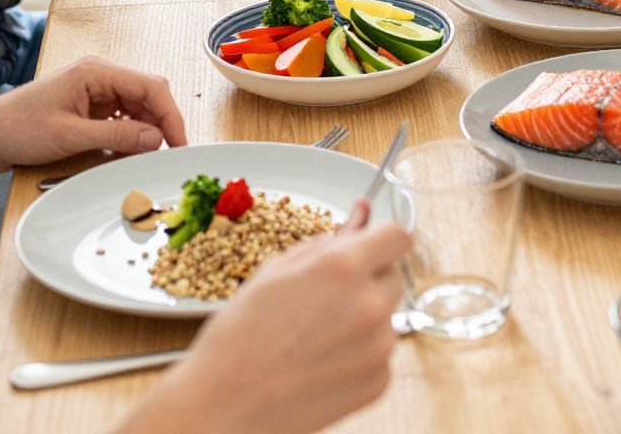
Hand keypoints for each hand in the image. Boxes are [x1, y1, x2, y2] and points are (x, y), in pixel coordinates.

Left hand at [0, 56, 185, 173]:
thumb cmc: (18, 128)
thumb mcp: (70, 136)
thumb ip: (117, 137)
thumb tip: (156, 139)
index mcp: (96, 72)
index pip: (151, 87)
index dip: (171, 116)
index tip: (180, 142)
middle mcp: (100, 76)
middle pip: (149, 96)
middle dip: (160, 124)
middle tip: (167, 152)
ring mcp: (95, 91)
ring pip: (138, 108)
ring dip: (144, 132)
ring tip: (143, 156)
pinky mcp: (90, 106)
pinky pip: (122, 119)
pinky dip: (129, 136)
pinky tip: (126, 152)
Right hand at [138, 215, 409, 433]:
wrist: (223, 405)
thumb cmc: (240, 337)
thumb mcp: (278, 271)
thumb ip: (329, 241)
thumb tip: (361, 215)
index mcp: (344, 267)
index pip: (398, 236)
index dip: (382, 239)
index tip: (372, 247)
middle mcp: (369, 304)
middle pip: (393, 275)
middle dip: (369, 279)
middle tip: (328, 297)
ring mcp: (379, 346)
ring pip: (388, 315)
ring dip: (365, 317)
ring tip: (316, 334)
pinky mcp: (379, 380)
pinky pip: (382, 353)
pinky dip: (361, 353)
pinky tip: (322, 361)